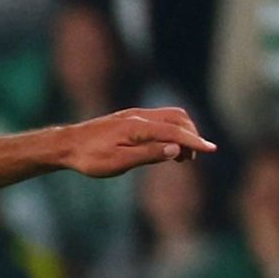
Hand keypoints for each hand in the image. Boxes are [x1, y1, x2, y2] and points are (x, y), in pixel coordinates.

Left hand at [57, 108, 216, 178]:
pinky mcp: (130, 118)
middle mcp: (139, 116)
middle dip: (192, 136)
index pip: (174, 131)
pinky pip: (159, 119)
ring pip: (170, 116)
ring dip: (183, 132)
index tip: (212, 150)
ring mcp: (134, 115)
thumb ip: (148, 154)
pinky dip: (171, 130)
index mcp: (137, 127)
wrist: (66, 145)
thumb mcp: (118, 162)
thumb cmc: (89, 158)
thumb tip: (176, 148)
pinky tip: (167, 147)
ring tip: (182, 157)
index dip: (195, 141)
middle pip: (178, 118)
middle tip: (192, 158)